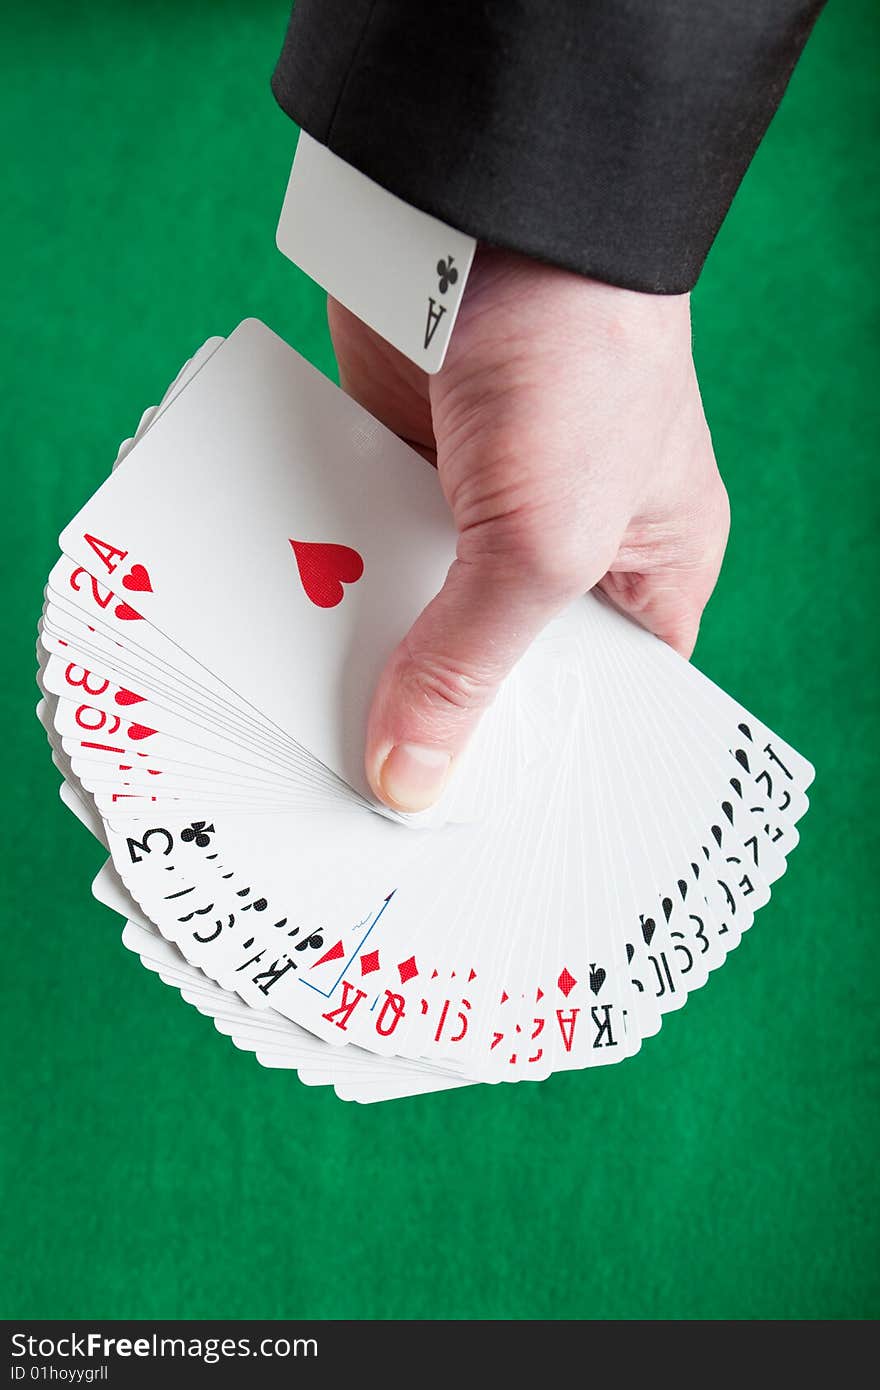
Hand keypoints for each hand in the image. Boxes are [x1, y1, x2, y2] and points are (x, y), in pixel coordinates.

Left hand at [329, 247, 729, 812]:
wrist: (491, 206)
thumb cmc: (581, 364)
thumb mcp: (541, 544)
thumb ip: (469, 664)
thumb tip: (406, 777)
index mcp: (645, 574)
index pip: (602, 700)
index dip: (544, 763)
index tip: (475, 829)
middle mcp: (562, 549)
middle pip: (494, 668)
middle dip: (441, 719)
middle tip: (375, 804)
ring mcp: (474, 508)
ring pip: (414, 615)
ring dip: (368, 657)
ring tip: (314, 745)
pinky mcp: (397, 465)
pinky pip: (358, 551)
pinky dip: (326, 586)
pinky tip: (283, 647)